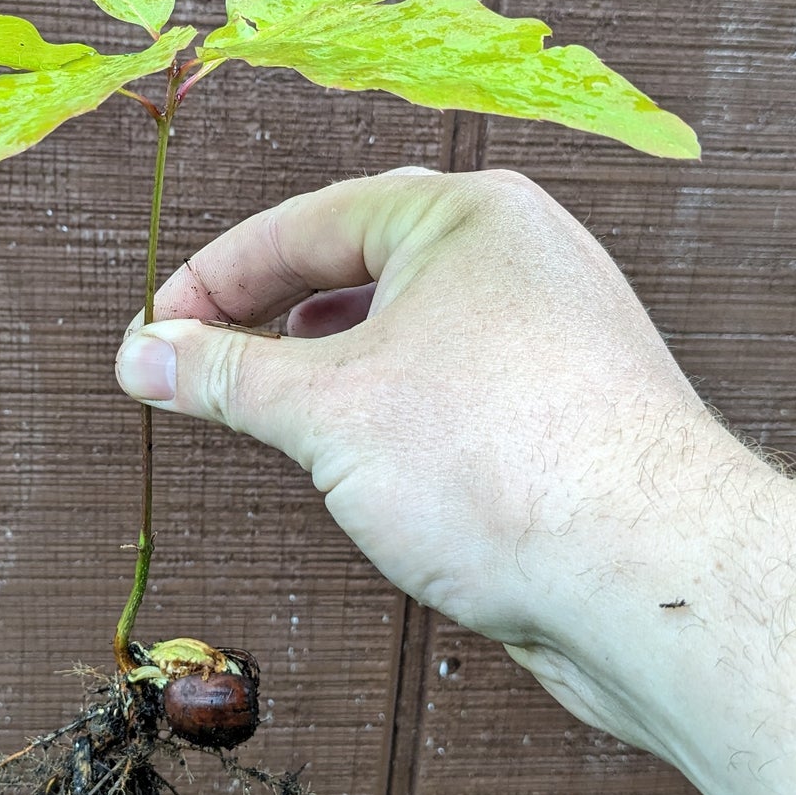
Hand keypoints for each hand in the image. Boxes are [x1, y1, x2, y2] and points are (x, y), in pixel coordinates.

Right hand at [115, 167, 795, 794]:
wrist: (652, 576)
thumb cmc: (509, 467)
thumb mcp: (327, 412)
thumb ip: (225, 375)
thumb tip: (143, 355)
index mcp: (470, 217)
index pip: (308, 222)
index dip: (216, 278)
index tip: (155, 330)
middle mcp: (520, 261)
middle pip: (361, 266)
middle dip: (274, 314)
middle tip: (203, 358)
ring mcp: (552, 336)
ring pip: (410, 334)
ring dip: (329, 369)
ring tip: (270, 411)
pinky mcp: (570, 412)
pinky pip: (453, 390)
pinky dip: (390, 412)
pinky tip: (361, 463)